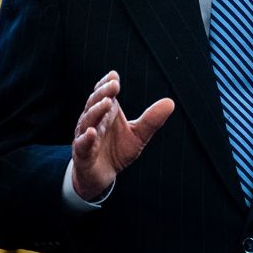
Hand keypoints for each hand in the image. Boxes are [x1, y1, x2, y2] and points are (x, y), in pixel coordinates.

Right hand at [71, 71, 173, 200]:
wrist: (102, 175)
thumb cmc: (117, 150)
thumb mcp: (138, 135)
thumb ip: (151, 120)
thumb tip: (170, 102)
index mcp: (106, 114)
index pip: (103, 95)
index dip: (107, 85)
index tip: (115, 76)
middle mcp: (93, 122)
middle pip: (95, 104)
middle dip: (103, 93)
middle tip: (114, 85)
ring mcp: (85, 136)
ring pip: (88, 121)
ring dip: (96, 111)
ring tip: (107, 103)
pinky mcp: (83, 154)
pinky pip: (82, 144)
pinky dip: (87, 138)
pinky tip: (93, 132)